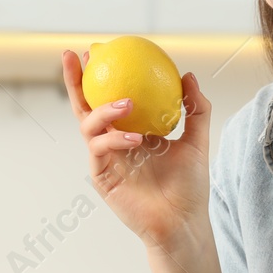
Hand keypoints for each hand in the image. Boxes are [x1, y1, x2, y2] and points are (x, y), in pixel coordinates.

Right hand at [60, 49, 211, 253]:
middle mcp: (113, 143)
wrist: (183, 222)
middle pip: (85, 107)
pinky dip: (114, 140)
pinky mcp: (102, 177)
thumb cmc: (189, 187)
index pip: (108, 99)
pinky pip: (100, 151)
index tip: (97, 50)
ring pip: (88, 126)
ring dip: (103, 111)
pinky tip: (134, 138)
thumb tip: (187, 75)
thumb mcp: (197, 141)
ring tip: (126, 104)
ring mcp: (105, 159)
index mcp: (130, 132)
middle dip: (75, 81)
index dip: (98, 76)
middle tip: (76, 56)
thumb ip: (195, 109)